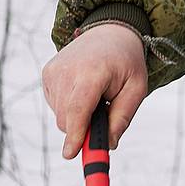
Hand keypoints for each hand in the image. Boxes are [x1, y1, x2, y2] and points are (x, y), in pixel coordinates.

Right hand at [41, 23, 147, 157]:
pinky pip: (56, 104)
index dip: (75, 134)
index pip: (78, 108)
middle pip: (68, 118)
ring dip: (78, 116)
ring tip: (96, 95)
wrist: (111, 32)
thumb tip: (108, 145)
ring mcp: (54, 71)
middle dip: (83, 128)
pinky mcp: (47, 72)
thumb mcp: (136, 88)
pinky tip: (84, 90)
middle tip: (103, 116)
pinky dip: (70, 106)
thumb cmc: (126, 62)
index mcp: (93, 72)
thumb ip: (123, 117)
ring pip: (61, 114)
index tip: (70, 154)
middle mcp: (68, 70)